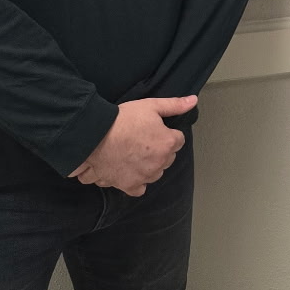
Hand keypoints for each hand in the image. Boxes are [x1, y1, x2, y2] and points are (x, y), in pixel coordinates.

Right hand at [69, 95, 196, 195]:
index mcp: (167, 143)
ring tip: (136, 154)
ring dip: (151, 166)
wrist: (96, 136)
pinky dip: (137, 182)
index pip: (178, 140)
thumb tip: (193, 101)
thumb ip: (174, 105)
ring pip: (156, 173)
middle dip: (161, 150)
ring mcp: (145, 176)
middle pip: (168, 157)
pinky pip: (140, 189)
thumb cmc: (124, 119)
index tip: (156, 129)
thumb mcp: (151, 106)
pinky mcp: (129, 185)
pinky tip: (131, 172)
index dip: (167, 133)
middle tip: (144, 140)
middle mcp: (159, 163)